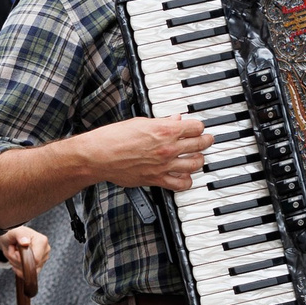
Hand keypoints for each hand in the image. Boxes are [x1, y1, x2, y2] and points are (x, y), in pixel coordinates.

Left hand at [0, 225, 48, 294]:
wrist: (9, 239)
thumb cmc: (12, 234)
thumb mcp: (14, 232)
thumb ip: (20, 235)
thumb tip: (25, 242)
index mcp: (42, 241)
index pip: (35, 259)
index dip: (21, 257)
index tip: (14, 248)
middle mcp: (45, 251)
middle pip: (31, 266)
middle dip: (16, 260)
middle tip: (13, 249)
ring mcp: (42, 259)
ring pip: (28, 271)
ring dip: (16, 264)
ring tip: (14, 253)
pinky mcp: (38, 266)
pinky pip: (27, 274)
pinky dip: (18, 269)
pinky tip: (15, 260)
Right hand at [85, 116, 212, 191]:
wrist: (98, 156)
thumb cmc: (113, 138)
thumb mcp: (140, 122)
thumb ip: (161, 123)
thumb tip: (174, 120)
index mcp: (164, 130)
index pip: (196, 127)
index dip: (198, 127)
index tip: (197, 128)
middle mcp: (168, 148)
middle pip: (200, 144)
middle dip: (206, 141)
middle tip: (206, 140)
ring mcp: (164, 165)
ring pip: (195, 164)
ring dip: (199, 160)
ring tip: (198, 157)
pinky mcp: (156, 179)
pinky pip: (181, 184)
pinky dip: (187, 180)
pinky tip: (186, 176)